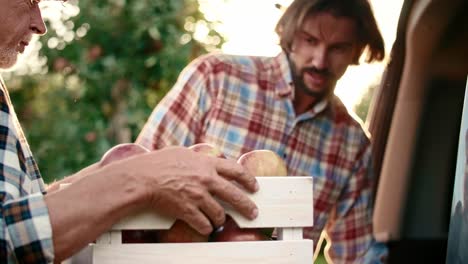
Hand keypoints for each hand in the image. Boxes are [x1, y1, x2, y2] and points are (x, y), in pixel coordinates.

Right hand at [125, 146, 258, 234]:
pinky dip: (206, 228)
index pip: (236, 170)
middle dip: (247, 206)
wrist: (142, 178)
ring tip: (219, 221)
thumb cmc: (157, 163)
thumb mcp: (183, 153)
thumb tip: (206, 161)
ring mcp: (198, 196)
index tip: (254, 186)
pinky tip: (206, 228)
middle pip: (235, 195)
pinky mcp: (188, 211)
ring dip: (220, 219)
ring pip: (219, 214)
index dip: (248, 179)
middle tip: (253, 213)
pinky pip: (204, 225)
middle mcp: (206, 180)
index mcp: (206, 164)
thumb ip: (198, 159)